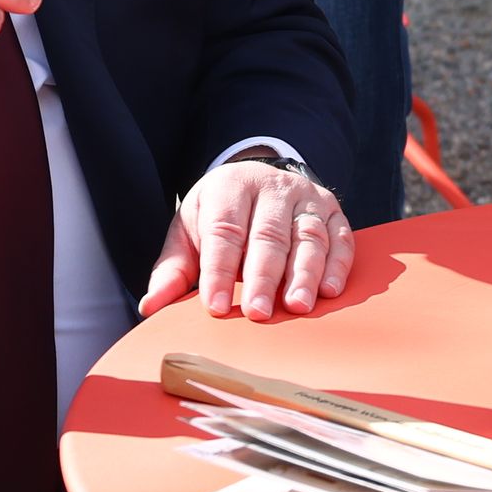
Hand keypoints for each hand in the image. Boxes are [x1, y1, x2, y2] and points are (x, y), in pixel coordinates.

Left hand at [140, 154, 355, 319]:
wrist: (257, 178)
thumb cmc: (219, 216)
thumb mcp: (189, 232)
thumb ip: (173, 270)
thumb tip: (151, 306)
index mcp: (229, 188)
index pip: (224, 231)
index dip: (219, 270)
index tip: (216, 305)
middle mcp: (272, 188)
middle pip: (269, 235)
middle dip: (263, 276)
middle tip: (258, 313)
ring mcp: (306, 197)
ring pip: (308, 236)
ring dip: (305, 273)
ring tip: (298, 306)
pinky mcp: (332, 211)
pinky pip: (340, 238)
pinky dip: (337, 265)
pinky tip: (329, 291)